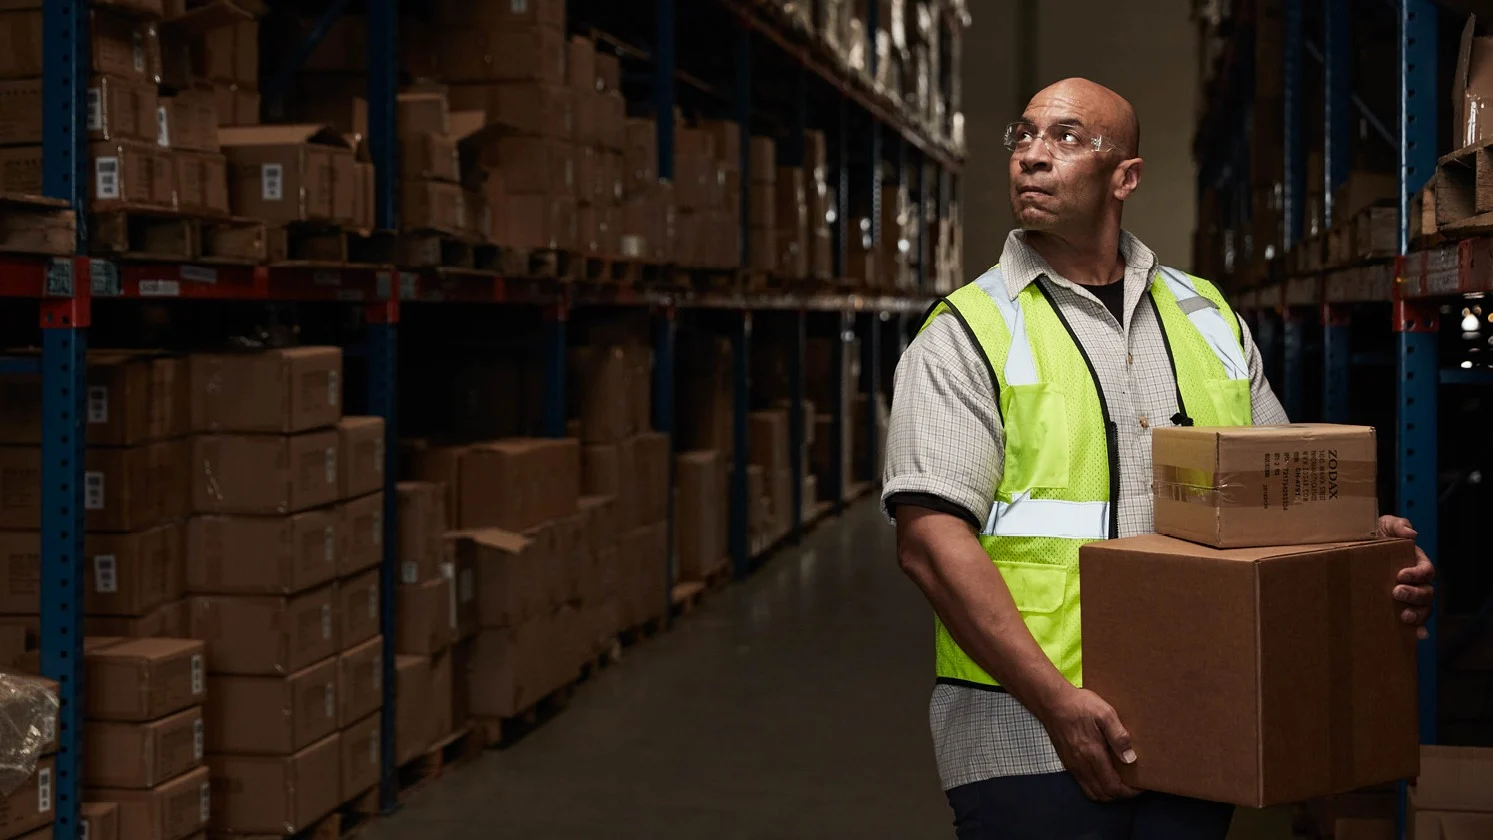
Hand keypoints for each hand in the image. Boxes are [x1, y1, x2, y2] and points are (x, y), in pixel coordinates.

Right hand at [1035, 686, 1140, 801]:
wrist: (1052, 702)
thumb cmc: (1080, 705)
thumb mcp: (1105, 713)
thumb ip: (1118, 736)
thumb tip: (1130, 758)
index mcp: (1093, 755)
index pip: (1113, 787)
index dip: (1129, 792)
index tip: (1140, 786)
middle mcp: (1081, 765)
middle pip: (1103, 795)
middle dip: (1120, 795)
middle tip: (1133, 786)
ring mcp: (1073, 766)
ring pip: (1092, 792)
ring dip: (1108, 793)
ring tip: (1120, 782)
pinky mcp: (1067, 762)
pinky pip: (1083, 784)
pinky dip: (1096, 787)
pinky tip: (1103, 774)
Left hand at [1379, 515, 1434, 639]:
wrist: (1353, 547)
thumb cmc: (1373, 535)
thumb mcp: (1384, 524)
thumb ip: (1397, 525)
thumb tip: (1411, 534)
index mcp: (1415, 562)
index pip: (1425, 570)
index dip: (1417, 574)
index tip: (1401, 575)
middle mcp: (1416, 582)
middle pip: (1426, 592)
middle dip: (1414, 594)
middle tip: (1396, 592)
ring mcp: (1409, 596)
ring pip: (1423, 608)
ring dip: (1417, 614)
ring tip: (1404, 616)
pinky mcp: (1398, 607)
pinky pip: (1414, 621)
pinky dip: (1418, 629)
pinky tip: (1416, 636)